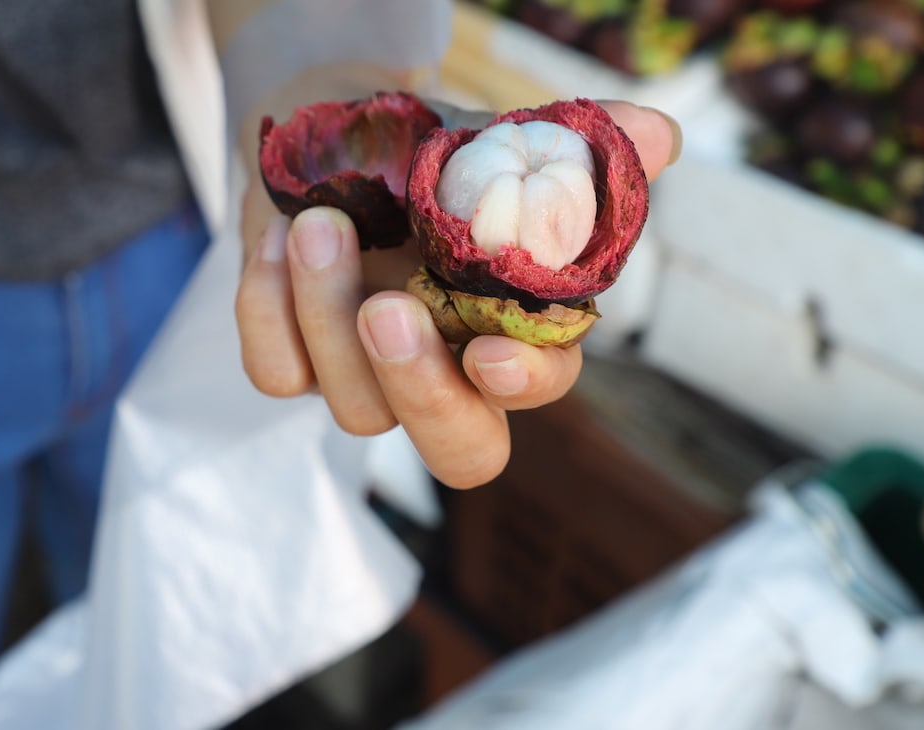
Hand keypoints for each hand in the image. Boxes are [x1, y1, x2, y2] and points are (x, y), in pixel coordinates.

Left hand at [235, 101, 681, 488]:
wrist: (336, 139)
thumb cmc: (435, 152)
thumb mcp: (503, 142)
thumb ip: (580, 149)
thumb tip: (656, 136)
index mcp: (514, 332)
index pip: (538, 389)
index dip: (524, 385)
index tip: (491, 351)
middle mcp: (450, 374)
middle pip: (460, 454)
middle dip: (424, 396)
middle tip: (391, 313)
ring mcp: (372, 379)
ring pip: (357, 411)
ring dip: (330, 314)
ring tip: (319, 222)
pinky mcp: (300, 363)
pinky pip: (279, 374)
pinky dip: (267, 310)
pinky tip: (275, 236)